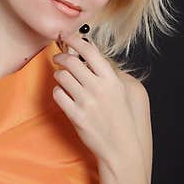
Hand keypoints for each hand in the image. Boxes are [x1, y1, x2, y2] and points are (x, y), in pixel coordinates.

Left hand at [51, 31, 140, 166]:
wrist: (120, 147)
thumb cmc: (123, 118)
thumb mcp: (125, 91)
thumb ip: (110, 72)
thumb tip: (92, 55)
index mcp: (112, 80)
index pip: (90, 51)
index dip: (76, 40)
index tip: (67, 36)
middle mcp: (98, 88)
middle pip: (71, 61)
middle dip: (61, 56)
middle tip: (59, 57)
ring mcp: (86, 102)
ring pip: (62, 76)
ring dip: (59, 74)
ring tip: (63, 77)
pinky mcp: (76, 115)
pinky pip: (58, 94)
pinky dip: (58, 91)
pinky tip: (63, 93)